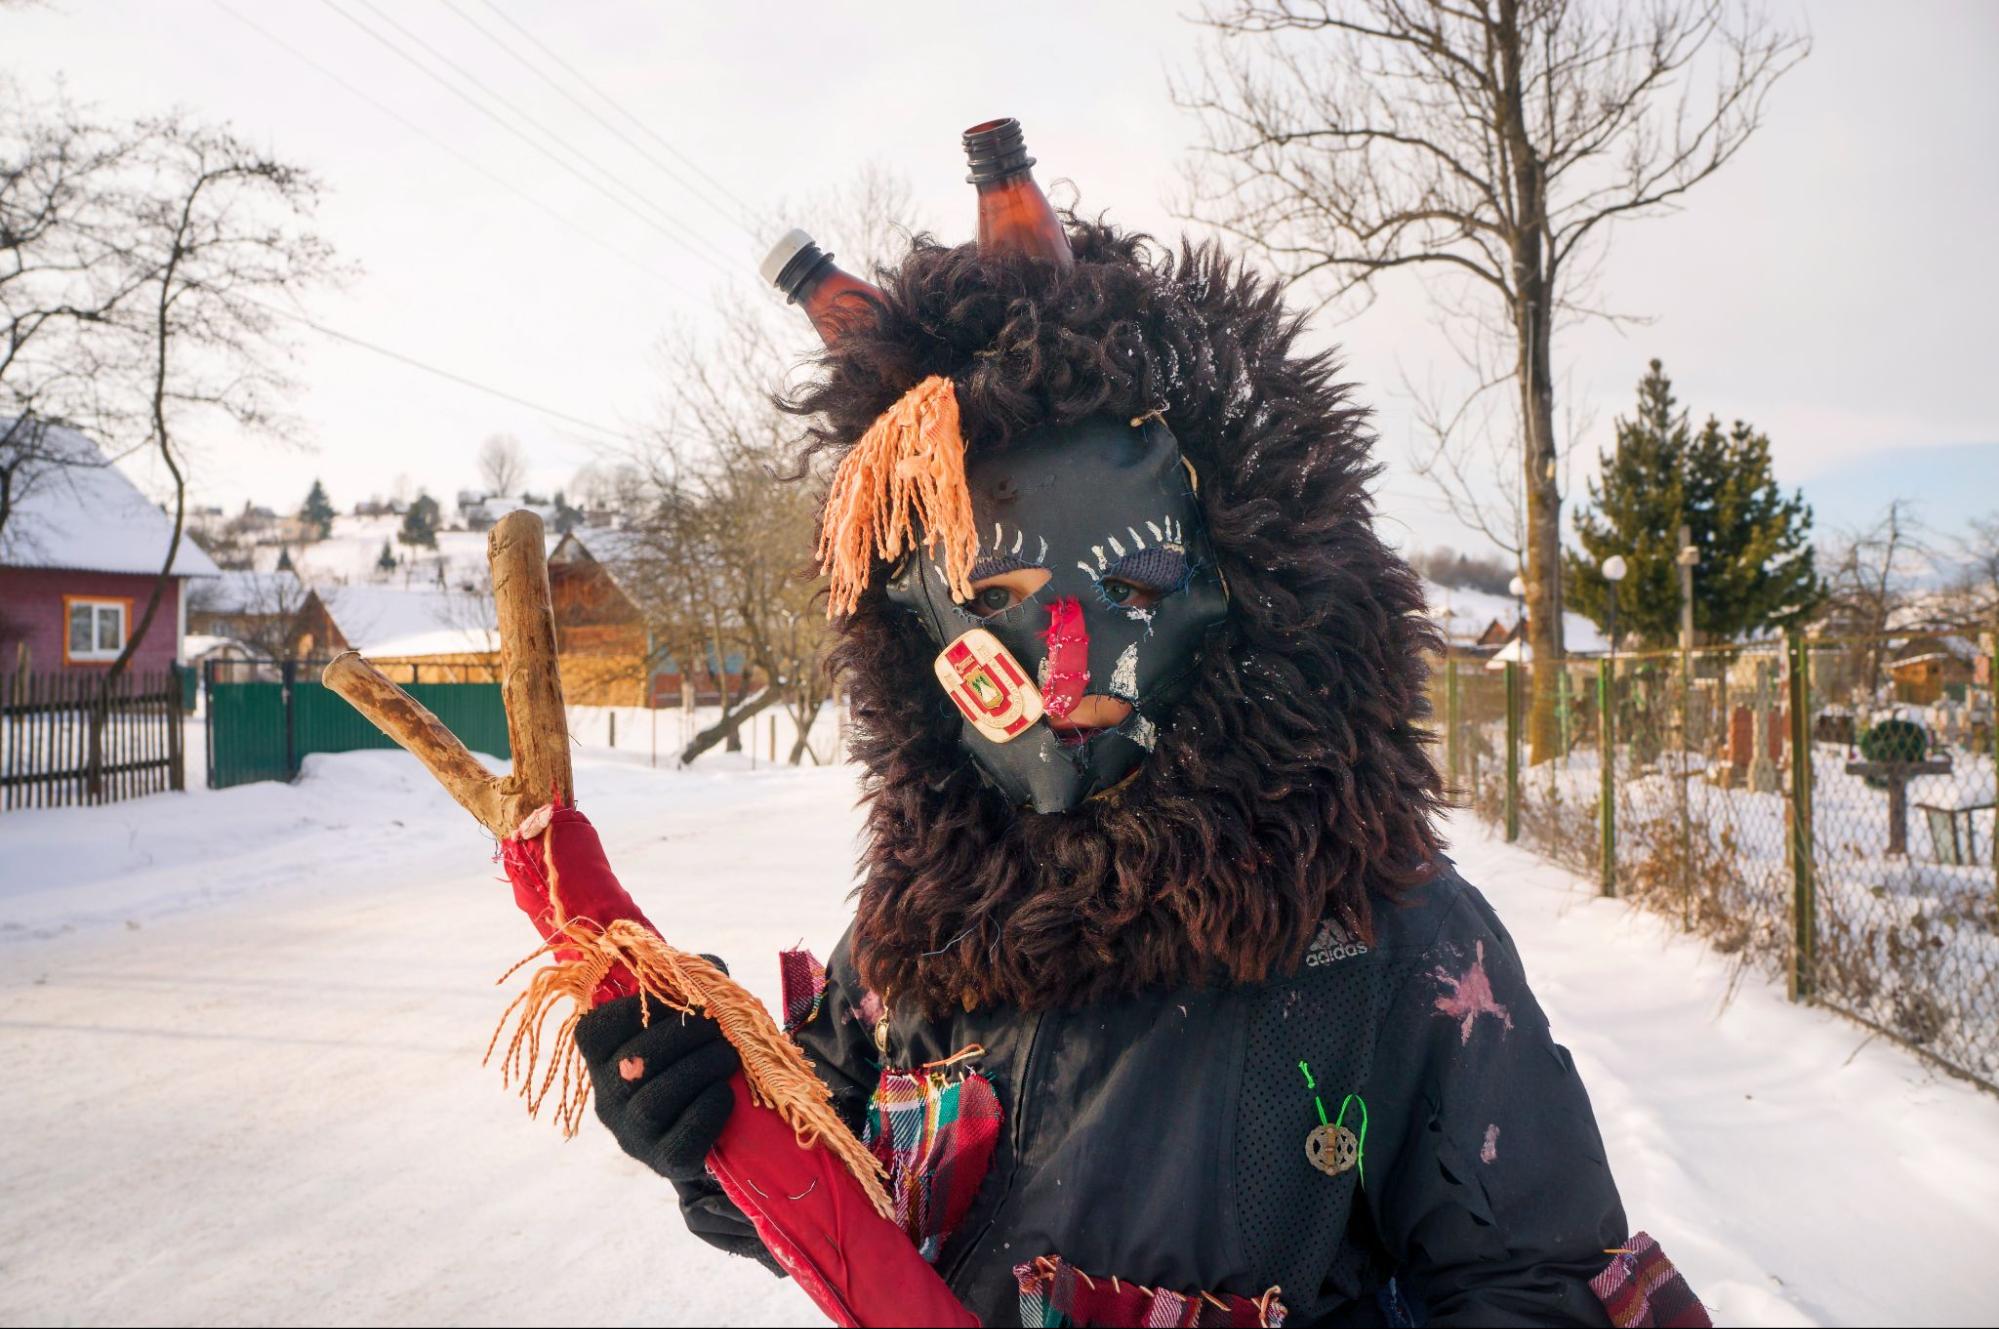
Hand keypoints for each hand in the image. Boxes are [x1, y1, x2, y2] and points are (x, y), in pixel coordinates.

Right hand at [576, 972, 737, 1181]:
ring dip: (700, 1068)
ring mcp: (632, 1135)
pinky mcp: (664, 1162)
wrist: (715, 1128)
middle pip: (634, 1062)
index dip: (634, 1008)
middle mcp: (607, 1099)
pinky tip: (725, 1093)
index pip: (594, 1030)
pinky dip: (708, 1108)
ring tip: (728, 1056)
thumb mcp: (691, 1018)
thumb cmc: (696, 1059)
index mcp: (603, 1059)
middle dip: (685, 1036)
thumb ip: (695, 983)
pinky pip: (682, 1136)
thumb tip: (706, 967)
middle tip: (718, 1028)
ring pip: (654, 1100)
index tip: (675, 1000)